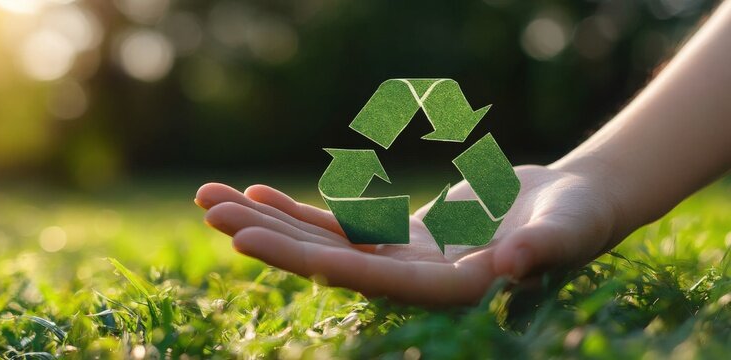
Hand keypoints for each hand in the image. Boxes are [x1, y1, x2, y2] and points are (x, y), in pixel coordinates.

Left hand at [195, 164, 624, 305]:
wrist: (575, 205)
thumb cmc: (581, 220)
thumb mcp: (570, 231)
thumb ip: (545, 249)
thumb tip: (511, 265)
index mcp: (449, 291)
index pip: (368, 278)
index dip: (307, 258)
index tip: (249, 241)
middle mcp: (414, 282)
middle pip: (328, 260)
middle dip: (268, 237)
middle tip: (210, 213)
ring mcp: (401, 261)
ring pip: (321, 241)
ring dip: (268, 221)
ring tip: (212, 200)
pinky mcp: (397, 239)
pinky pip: (337, 225)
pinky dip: (296, 211)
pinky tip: (255, 193)